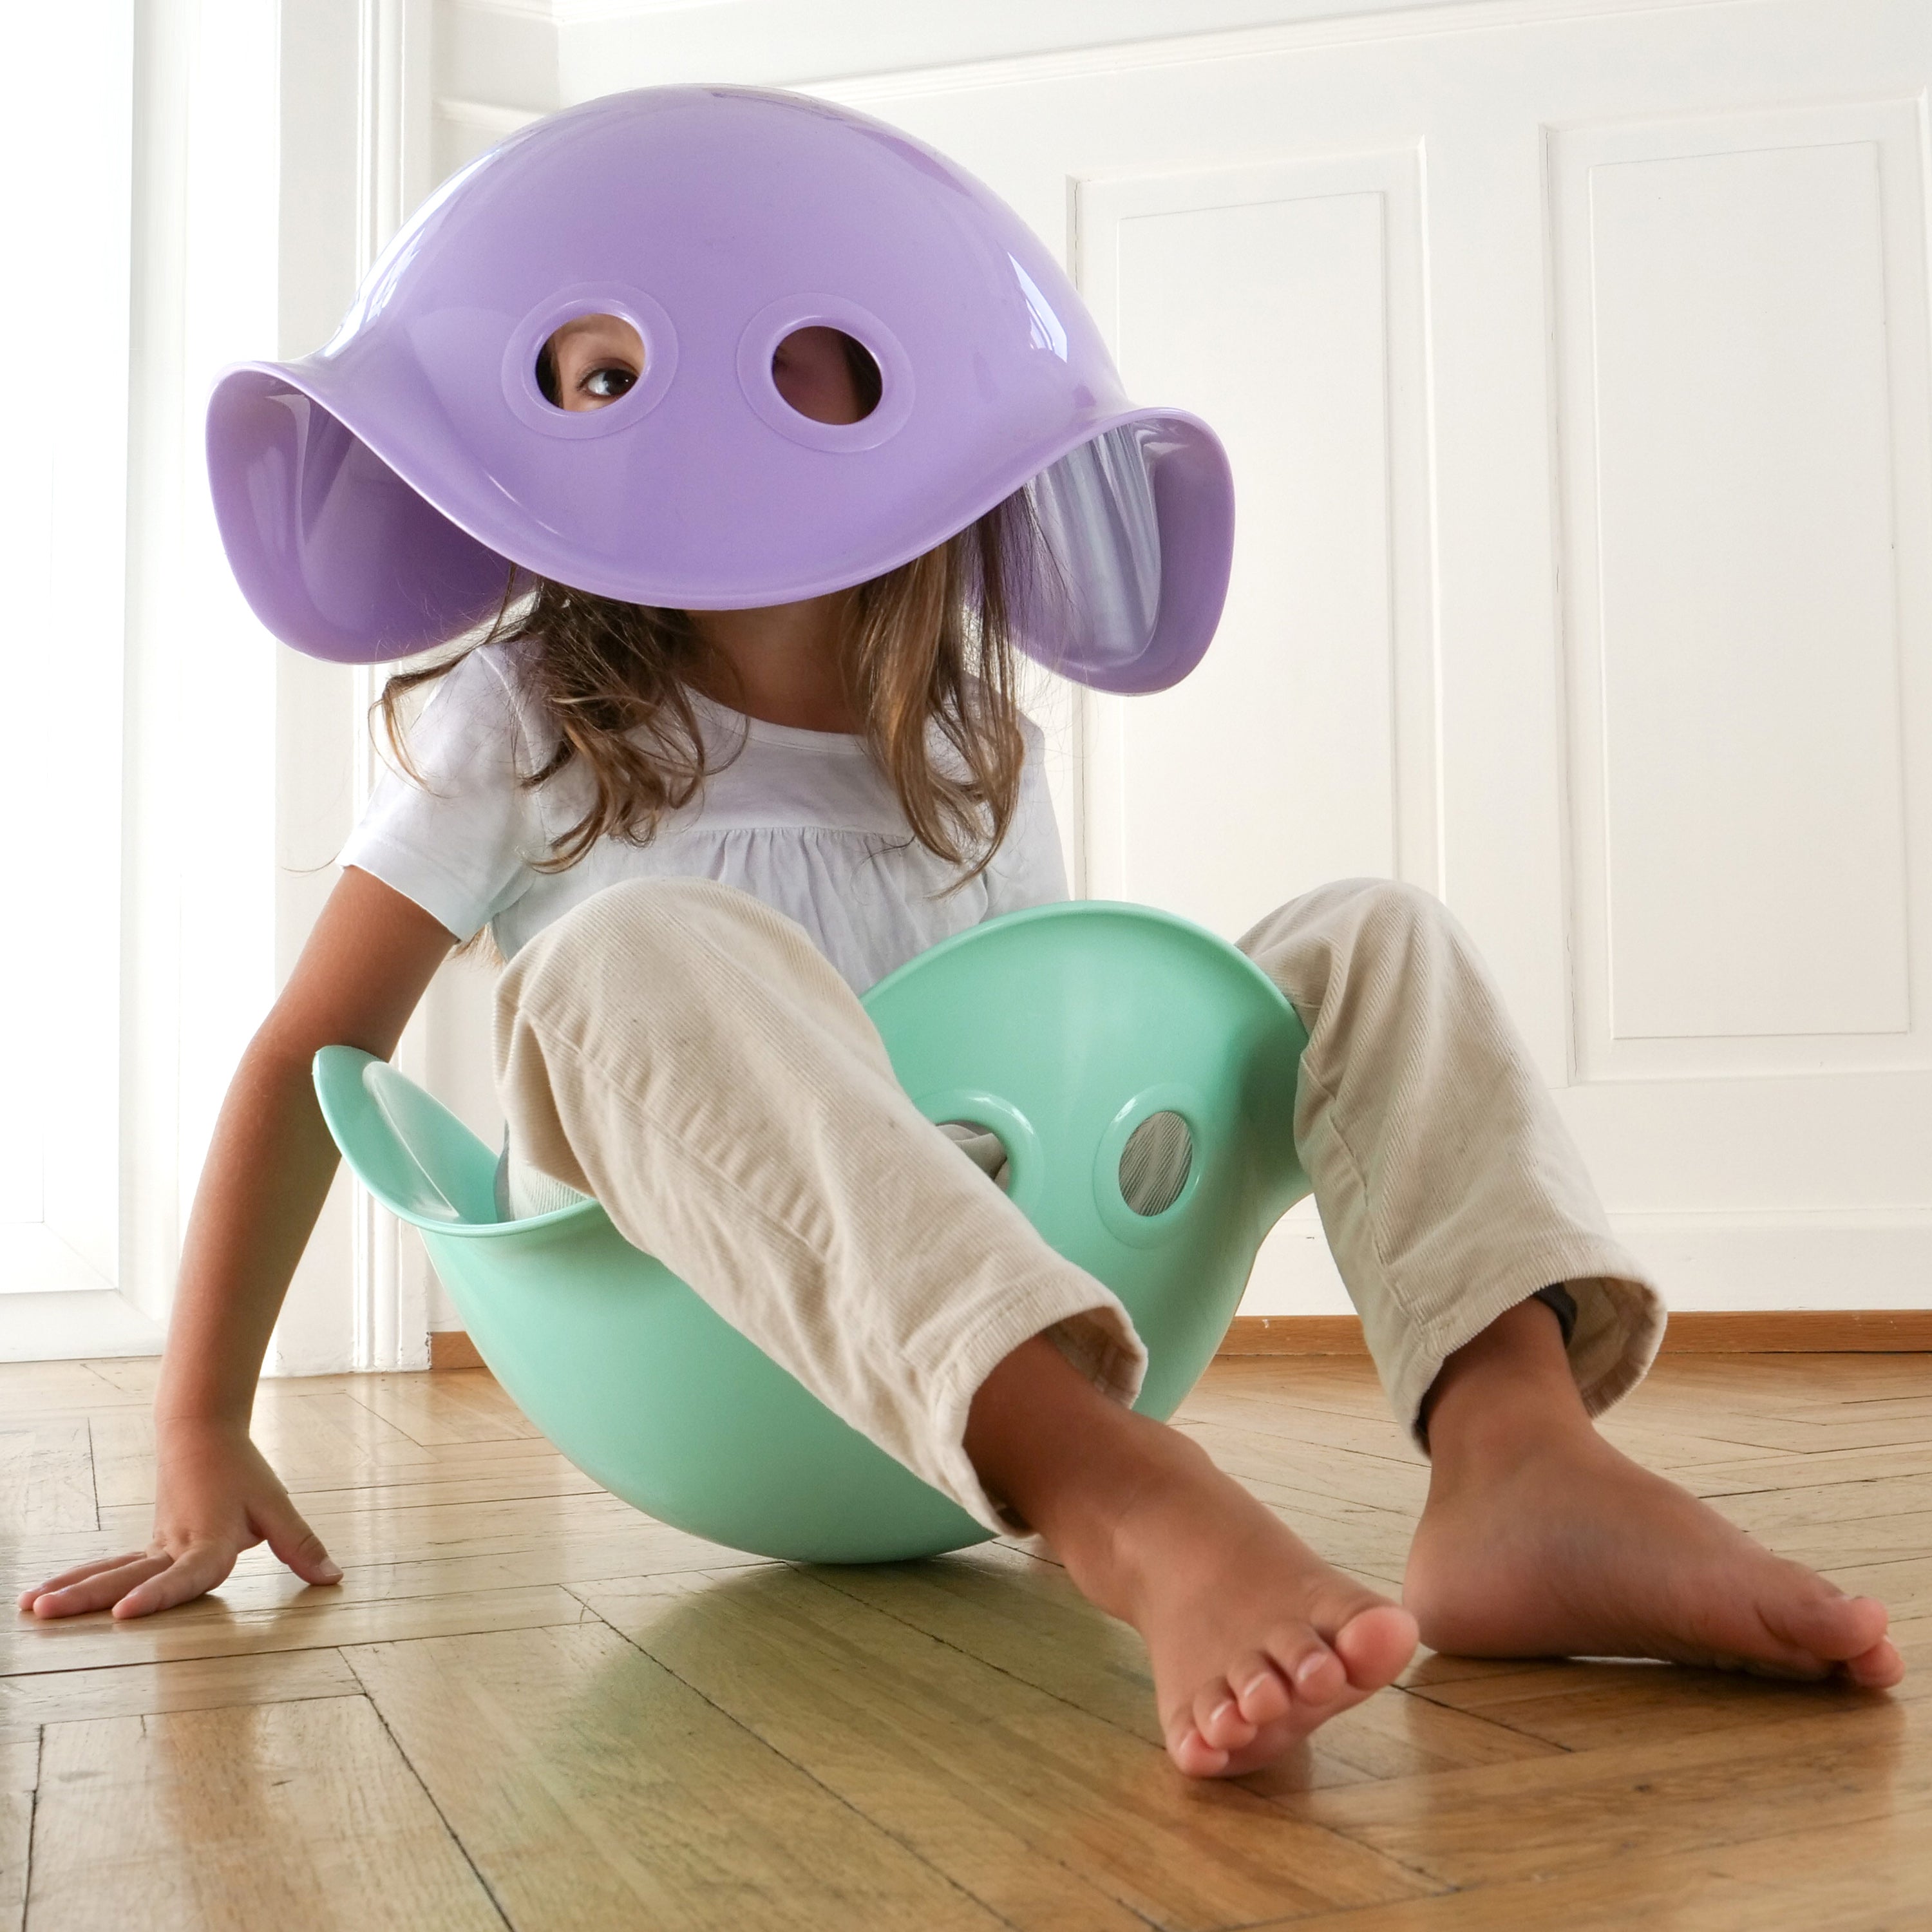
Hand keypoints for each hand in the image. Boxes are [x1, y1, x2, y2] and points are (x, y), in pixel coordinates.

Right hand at [16, 1419, 341, 1619]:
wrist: (202, 1433)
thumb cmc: (243, 1474)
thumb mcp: (277, 1508)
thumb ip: (301, 1546)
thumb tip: (333, 1579)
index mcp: (211, 1541)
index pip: (186, 1574)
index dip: (160, 1594)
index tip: (125, 1612)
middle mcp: (176, 1546)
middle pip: (130, 1574)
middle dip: (90, 1597)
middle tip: (48, 1613)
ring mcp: (155, 1546)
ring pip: (109, 1569)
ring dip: (71, 1590)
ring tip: (31, 1608)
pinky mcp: (147, 1546)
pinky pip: (108, 1566)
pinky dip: (76, 1580)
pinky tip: (41, 1596)